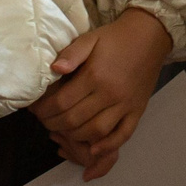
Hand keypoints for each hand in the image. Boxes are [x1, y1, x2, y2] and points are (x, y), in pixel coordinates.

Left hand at [31, 8, 172, 180]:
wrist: (149, 36)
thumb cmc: (115, 38)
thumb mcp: (90, 39)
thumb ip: (71, 53)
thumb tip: (54, 69)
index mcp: (95, 75)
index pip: (63, 102)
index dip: (45, 110)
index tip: (35, 110)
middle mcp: (110, 94)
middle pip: (75, 120)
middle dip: (54, 124)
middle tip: (44, 121)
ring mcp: (125, 105)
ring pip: (96, 131)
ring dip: (75, 136)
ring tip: (62, 131)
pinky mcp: (137, 111)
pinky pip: (123, 135)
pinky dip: (108, 145)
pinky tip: (93, 149)